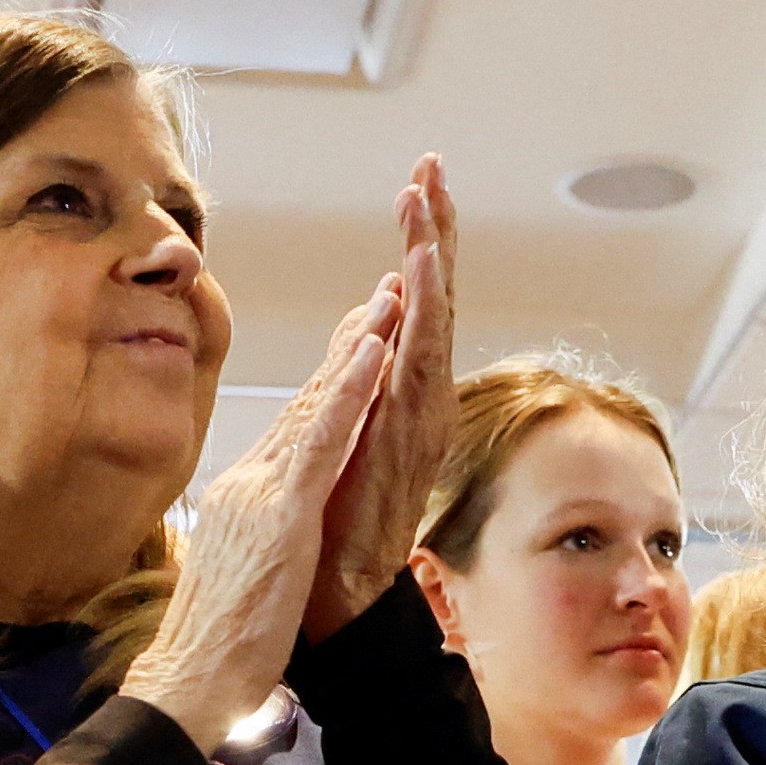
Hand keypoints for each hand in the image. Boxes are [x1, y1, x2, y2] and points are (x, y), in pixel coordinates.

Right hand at [135, 279, 397, 742]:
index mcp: (243, 500)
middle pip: (306, 405)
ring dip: (355, 348)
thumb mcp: (242, 579)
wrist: (189, 679)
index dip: (327, 384)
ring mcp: (263, 492)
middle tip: (379, 296)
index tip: (353, 343)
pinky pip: (322, 440)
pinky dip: (349, 391)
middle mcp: (249, 482)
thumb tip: (262, 540)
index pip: (293, 432)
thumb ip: (255, 546)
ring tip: (386, 299)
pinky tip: (372, 351)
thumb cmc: (215, 647)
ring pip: (316, 406)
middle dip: (345, 348)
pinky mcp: (282, 512)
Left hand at [303, 158, 457, 638]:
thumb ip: (353, 388)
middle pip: (432, 300)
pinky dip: (419, 321)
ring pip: (430, 324)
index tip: (418, 184)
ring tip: (429, 202)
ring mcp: (416, 420)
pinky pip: (415, 372)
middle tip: (432, 166)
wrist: (338, 598)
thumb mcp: (337, 437)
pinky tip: (416, 278)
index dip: (418, 244)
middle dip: (433, 230)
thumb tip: (363, 333)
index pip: (412, 304)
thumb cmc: (332, 532)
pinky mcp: (405, 443)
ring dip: (431, 260)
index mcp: (398, 394)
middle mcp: (416, 401)